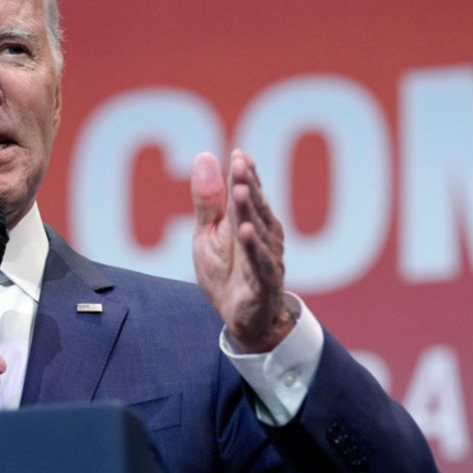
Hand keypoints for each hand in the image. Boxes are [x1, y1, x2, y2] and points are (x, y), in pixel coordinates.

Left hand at [190, 149, 292, 352]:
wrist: (240, 318)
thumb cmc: (226, 272)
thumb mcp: (208, 234)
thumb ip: (208, 200)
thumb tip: (204, 156)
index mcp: (250, 220)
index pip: (248, 192)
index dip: (244, 174)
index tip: (238, 154)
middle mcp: (264, 235)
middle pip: (255, 206)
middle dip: (248, 185)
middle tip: (240, 164)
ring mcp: (267, 257)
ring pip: (258, 231)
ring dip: (250, 211)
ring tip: (242, 191)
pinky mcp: (265, 282)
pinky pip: (260, 263)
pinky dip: (253, 248)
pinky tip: (245, 231)